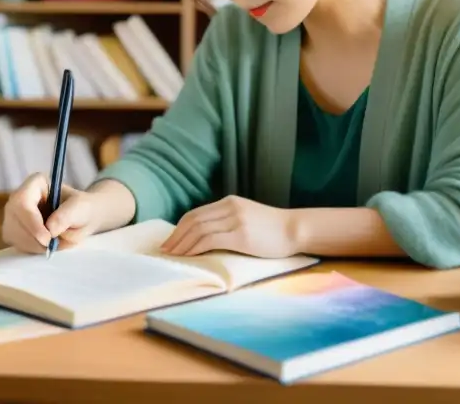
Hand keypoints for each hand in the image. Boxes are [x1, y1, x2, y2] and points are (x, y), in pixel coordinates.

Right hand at [1, 173, 100, 253]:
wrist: (81, 219)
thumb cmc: (81, 208)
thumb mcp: (81, 208)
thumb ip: (67, 215)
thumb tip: (50, 228)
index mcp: (36, 184)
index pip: (22, 201)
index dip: (31, 221)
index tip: (47, 238)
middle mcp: (20, 197)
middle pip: (13, 219)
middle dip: (33, 237)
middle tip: (52, 246)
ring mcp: (14, 214)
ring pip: (12, 233)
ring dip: (33, 245)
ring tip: (54, 244)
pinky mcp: (14, 230)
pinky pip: (16, 243)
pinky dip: (31, 249)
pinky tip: (45, 246)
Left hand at [160, 195, 298, 258]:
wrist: (295, 229)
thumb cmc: (272, 228)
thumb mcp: (247, 217)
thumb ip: (228, 220)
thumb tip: (206, 236)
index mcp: (230, 202)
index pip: (197, 213)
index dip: (180, 228)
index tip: (171, 240)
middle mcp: (230, 207)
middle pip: (194, 220)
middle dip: (176, 236)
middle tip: (165, 250)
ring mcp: (236, 220)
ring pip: (199, 229)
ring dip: (182, 244)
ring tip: (173, 255)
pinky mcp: (241, 235)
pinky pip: (210, 240)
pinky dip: (195, 248)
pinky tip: (189, 256)